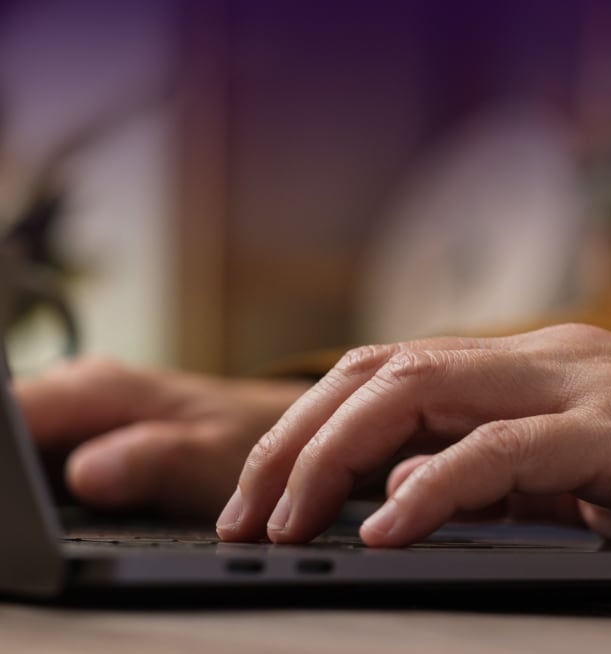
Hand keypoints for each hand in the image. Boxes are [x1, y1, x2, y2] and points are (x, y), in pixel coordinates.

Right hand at [17, 358, 310, 518]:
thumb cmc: (261, 437)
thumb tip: (87, 473)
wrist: (290, 433)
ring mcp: (81, 420)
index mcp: (99, 390)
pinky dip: (47, 492)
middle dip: (17, 477)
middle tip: (54, 512)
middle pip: (12, 435)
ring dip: (33, 484)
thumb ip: (156, 463)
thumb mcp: (216, 458)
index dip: (3, 456)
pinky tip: (73, 510)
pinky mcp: (87, 444)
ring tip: (75, 507)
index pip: (11, 413)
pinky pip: (45, 467)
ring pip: (26, 454)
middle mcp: (80, 396)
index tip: (18, 495)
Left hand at [217, 324, 610, 548]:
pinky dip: (436, 488)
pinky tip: (390, 532)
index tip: (269, 498)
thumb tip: (411, 497)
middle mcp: (552, 357)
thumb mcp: (599, 475)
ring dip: (338, 455)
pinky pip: (507, 450)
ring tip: (285, 525)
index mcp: (541, 364)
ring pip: (425, 389)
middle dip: (296, 439)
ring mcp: (589, 384)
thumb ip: (510, 475)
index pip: (396, 372)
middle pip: (384, 368)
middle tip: (246, 515)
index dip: (315, 427)